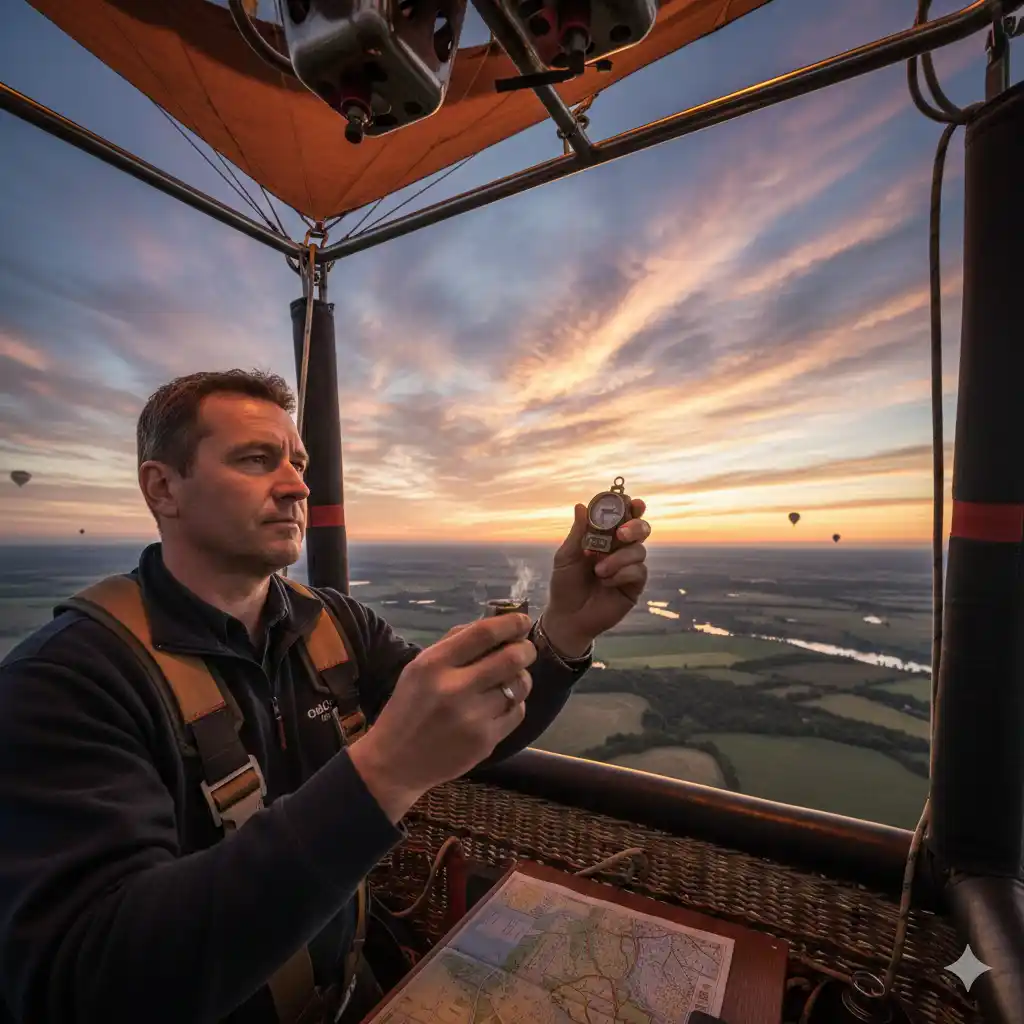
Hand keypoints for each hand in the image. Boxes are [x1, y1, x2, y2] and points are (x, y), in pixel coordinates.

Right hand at [348, 614, 535, 821]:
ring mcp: (472, 717)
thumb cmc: (408, 708)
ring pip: (519, 686)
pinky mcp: (485, 741)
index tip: (522, 620)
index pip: (483, 634)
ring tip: (513, 677)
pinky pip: (517, 712)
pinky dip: (515, 703)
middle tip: (525, 650)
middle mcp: (454, 689)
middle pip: (511, 658)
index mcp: (434, 664)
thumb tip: (493, 622)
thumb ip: (454, 644)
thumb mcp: (418, 668)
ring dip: (522, 677)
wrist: (394, 762)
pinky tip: (502, 703)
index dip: (510, 623)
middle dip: (526, 649)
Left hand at [542, 498, 650, 652]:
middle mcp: (620, 549)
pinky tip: (606, 582)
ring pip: (639, 550)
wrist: (567, 616)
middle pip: (640, 529)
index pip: (622, 517)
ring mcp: (629, 567)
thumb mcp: (567, 556)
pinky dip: (621, 574)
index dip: (630, 507)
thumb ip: (578, 532)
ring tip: (598, 571)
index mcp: (604, 538)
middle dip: (635, 527)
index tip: (633, 502)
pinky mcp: (634, 586)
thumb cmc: (565, 584)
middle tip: (620, 534)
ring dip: (618, 558)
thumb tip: (581, 505)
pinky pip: (638, 572)